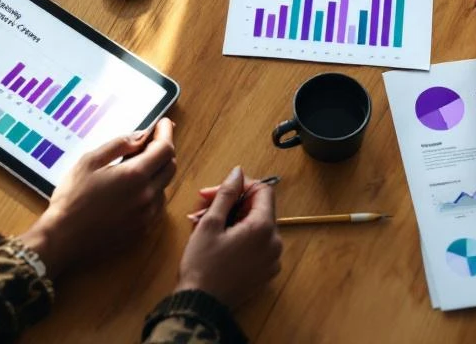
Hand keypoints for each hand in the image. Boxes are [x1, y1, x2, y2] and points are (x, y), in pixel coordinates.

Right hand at [19, 119, 175, 276]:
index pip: (165, 149)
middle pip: (170, 166)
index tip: (163, 123)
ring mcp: (147, 215)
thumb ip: (119, 144)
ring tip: (134, 167)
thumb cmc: (71, 198)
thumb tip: (141, 135)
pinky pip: (157, 205)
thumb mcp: (89, 161)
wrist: (63, 239)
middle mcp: (147, 196)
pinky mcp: (142, 230)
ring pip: (164, 186)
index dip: (166, 132)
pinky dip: (152, 192)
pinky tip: (133, 190)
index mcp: (135, 176)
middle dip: (163, 150)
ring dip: (157, 172)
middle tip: (148, 142)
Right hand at [175, 166, 281, 308]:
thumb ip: (227, 193)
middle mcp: (274, 243)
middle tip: (203, 206)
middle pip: (258, 209)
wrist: (200, 305)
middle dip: (231, 204)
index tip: (218, 190)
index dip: (241, 185)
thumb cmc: (202, 264)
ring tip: (204, 224)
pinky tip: (216, 240)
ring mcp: (272, 260)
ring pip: (255, 227)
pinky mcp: (265, 272)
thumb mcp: (211, 222)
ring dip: (232, 220)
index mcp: (263, 228)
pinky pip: (257, 245)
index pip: (263, 191)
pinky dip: (240, 238)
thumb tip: (238, 172)